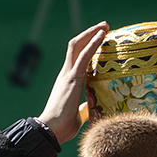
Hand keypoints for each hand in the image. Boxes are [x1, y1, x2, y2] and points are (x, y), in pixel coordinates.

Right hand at [38, 21, 108, 144]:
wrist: (51, 130)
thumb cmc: (63, 126)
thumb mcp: (78, 114)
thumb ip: (83, 107)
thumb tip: (90, 107)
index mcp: (67, 80)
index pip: (76, 56)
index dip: (87, 45)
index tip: (100, 38)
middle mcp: (66, 73)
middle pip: (76, 45)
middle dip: (90, 34)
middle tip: (104, 27)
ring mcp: (68, 74)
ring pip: (78, 46)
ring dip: (92, 34)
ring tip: (105, 26)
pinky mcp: (72, 78)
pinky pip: (84, 56)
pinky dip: (93, 44)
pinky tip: (102, 36)